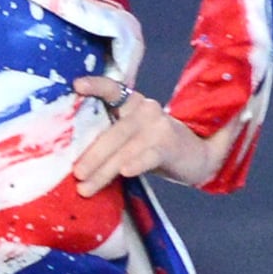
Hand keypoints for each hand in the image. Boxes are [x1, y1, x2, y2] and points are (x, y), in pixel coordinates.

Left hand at [68, 77, 222, 193]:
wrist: (198, 157)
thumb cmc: (156, 147)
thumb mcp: (133, 135)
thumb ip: (110, 136)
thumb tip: (74, 158)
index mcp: (133, 103)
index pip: (112, 89)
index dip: (95, 85)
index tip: (76, 86)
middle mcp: (146, 110)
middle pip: (114, 132)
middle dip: (92, 155)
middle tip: (76, 175)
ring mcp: (159, 127)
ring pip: (126, 149)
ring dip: (104, 170)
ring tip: (86, 188)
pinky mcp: (170, 145)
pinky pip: (149, 156)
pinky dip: (136, 164)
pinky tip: (125, 172)